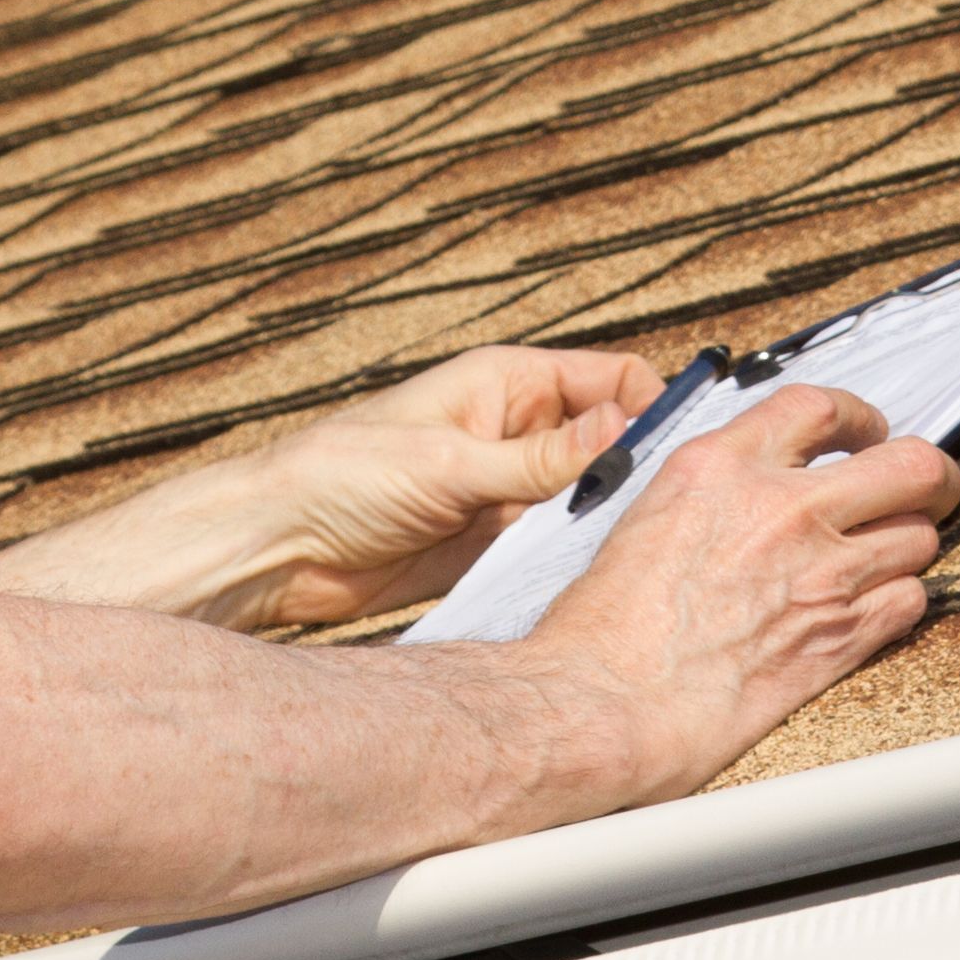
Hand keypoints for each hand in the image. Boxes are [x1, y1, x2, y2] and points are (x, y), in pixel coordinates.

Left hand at [0, 344, 661, 629]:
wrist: (277, 547)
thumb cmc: (339, 475)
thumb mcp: (449, 464)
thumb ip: (539, 457)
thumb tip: (625, 431)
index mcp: (507, 384)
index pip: (612, 379)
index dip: (653, 407)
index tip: (682, 452)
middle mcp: (515, 432)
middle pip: (610, 442)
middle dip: (639, 470)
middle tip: (670, 511)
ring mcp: (505, 490)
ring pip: (586, 500)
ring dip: (605, 521)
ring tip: (634, 551)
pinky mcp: (490, 543)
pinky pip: (552, 547)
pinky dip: (572, 560)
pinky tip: (590, 580)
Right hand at [521, 384, 959, 797]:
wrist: (604, 701)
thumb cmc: (605, 628)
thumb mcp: (651, 514)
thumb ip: (715, 488)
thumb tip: (753, 485)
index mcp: (721, 467)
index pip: (820, 408)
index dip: (859, 416)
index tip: (866, 432)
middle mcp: (781, 509)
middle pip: (907, 464)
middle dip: (929, 475)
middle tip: (926, 486)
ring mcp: (819, 572)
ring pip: (919, 536)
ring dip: (909, 545)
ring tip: (887, 558)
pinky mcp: (839, 636)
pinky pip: (911, 601)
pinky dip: (902, 602)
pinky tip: (877, 607)